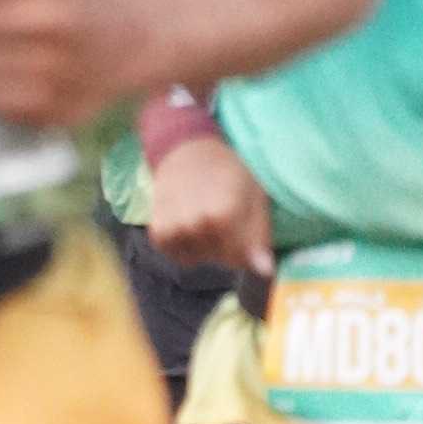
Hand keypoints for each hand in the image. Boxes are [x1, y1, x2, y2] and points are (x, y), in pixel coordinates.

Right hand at [148, 140, 273, 276]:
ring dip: (205, 248)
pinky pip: (178, 256)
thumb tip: (265, 271)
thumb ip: (259, 236)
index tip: (242, 224)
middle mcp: (195, 225)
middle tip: (223, 217)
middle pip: (220, 260)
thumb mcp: (255, 197)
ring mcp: (174, 230)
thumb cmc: (228, 173)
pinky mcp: (158, 233)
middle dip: (226, 246)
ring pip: (199, 260)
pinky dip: (185, 248)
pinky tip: (189, 226)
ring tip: (205, 219)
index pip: (240, 259)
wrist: (187, 152)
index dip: (245, 247)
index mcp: (223, 215)